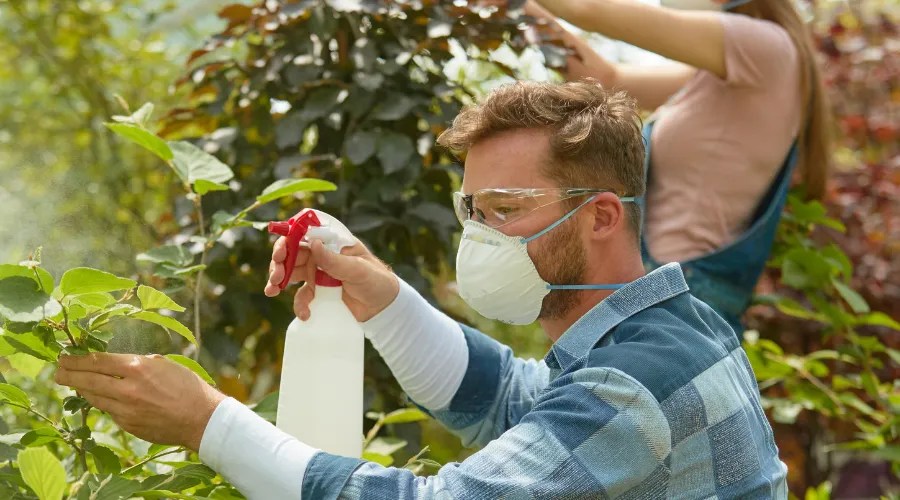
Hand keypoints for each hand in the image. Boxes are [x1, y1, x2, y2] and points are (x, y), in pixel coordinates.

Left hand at [54, 353, 224, 450]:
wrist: (201, 418)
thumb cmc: (188, 387)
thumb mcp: (165, 365)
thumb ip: (140, 363)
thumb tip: (120, 363)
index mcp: (137, 368)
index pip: (97, 361)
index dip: (77, 359)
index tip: (65, 357)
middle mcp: (127, 388)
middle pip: (88, 380)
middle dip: (69, 375)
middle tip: (58, 371)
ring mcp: (125, 409)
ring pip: (94, 397)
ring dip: (82, 390)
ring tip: (74, 384)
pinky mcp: (127, 425)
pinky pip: (109, 411)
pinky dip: (104, 403)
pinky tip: (101, 398)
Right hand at [264, 236, 399, 322]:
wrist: (384, 308)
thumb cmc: (376, 281)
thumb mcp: (358, 270)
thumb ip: (334, 260)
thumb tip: (312, 244)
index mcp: (333, 242)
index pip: (306, 231)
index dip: (289, 235)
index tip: (282, 249)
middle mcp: (322, 254)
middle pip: (292, 252)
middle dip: (279, 261)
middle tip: (276, 275)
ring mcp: (318, 273)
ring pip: (290, 272)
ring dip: (278, 280)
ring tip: (273, 290)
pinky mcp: (318, 292)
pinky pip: (301, 296)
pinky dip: (298, 304)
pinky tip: (305, 314)